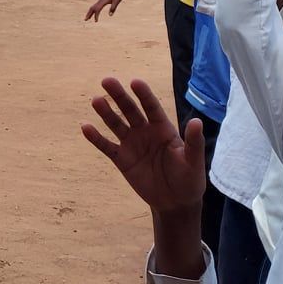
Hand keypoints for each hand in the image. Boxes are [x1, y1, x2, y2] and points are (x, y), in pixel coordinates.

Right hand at [82, 77, 206, 212]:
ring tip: (96, 101)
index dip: (144, 95)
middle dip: (119, 96)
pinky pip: (106, 146)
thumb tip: (197, 121)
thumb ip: (193, 142)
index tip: (134, 82)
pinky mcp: (121, 159)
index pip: (152, 108)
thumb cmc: (189, 179)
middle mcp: (145, 132)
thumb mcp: (194, 161)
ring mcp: (131, 144)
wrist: (175, 202)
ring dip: (106, 113)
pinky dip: (96, 138)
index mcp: (163, 129)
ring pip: (116, 124)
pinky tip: (85, 127)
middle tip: (107, 81)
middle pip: (130, 110)